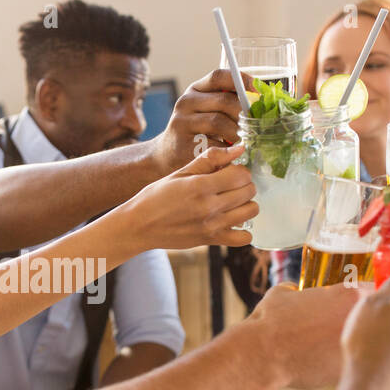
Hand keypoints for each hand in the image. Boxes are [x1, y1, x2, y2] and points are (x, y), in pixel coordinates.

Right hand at [117, 143, 255, 250]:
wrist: (139, 225)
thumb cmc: (157, 196)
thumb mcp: (180, 172)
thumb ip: (210, 159)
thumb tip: (238, 149)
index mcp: (200, 186)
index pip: (241, 174)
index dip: (239, 169)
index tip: (229, 171)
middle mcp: (209, 207)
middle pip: (248, 191)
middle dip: (244, 184)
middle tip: (231, 184)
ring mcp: (212, 226)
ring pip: (251, 210)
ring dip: (246, 203)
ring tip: (232, 201)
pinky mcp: (211, 240)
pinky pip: (244, 238)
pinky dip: (244, 229)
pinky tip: (232, 220)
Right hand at [148, 68, 255, 174]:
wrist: (165, 155)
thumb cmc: (196, 131)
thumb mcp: (206, 110)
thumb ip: (227, 103)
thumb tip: (262, 102)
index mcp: (195, 90)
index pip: (219, 76)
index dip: (242, 81)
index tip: (257, 92)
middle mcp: (186, 102)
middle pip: (223, 101)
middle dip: (244, 113)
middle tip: (258, 125)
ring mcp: (182, 123)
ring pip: (219, 122)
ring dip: (238, 133)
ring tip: (247, 141)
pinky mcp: (183, 145)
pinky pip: (213, 145)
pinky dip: (227, 150)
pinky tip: (233, 153)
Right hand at [247, 282, 366, 388]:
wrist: (264, 353)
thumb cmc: (271, 321)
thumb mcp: (282, 294)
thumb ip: (295, 290)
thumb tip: (294, 290)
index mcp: (348, 293)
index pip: (374, 292)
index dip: (365, 300)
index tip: (355, 307)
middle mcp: (360, 318)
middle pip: (377, 319)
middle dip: (365, 324)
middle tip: (346, 330)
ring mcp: (357, 345)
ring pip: (368, 345)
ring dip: (357, 346)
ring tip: (333, 350)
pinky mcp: (348, 369)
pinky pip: (353, 364)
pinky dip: (343, 364)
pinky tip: (325, 365)